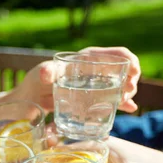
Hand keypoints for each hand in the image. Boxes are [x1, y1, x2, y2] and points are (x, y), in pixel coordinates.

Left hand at [0, 47, 140, 113]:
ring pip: (119, 85)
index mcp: (84, 60)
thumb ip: (45, 73)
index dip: (127, 60)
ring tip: (126, 101)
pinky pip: (110, 100)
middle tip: (128, 91)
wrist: (29, 104)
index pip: (112, 54)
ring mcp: (93, 86)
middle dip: (131, 78)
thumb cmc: (33, 84)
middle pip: (121, 70)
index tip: (133, 71)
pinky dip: (121, 103)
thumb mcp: (39, 76)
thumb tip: (46, 72)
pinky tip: (129, 108)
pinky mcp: (90, 100)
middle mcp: (92, 71)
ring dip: (128, 91)